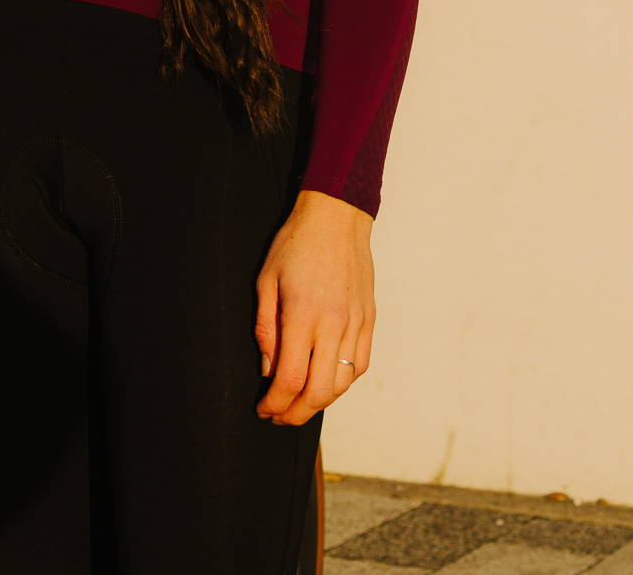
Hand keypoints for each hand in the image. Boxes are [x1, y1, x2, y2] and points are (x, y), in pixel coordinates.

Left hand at [254, 187, 375, 425]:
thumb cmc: (295, 244)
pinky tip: (327, 381)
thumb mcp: (266, 280)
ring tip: (300, 402)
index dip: (275, 404)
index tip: (263, 408)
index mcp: (303, 314)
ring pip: (343, 385)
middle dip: (295, 414)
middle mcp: (333, 324)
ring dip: (320, 403)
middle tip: (279, 416)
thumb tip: (268, 371)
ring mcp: (355, 324)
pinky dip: (343, 383)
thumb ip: (265, 328)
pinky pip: (360, 366)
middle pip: (319, 392)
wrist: (336, 216)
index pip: (289, 379)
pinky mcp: (369, 320)